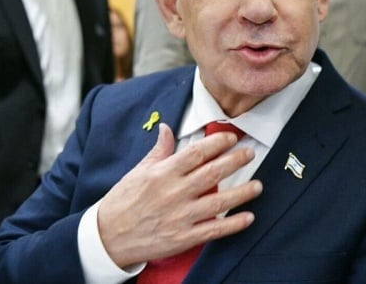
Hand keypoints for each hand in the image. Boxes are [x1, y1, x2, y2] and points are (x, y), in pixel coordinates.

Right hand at [97, 123, 262, 267]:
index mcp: (162, 174)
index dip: (216, 143)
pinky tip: (248, 217)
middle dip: (234, 161)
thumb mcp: (138, 171)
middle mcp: (173, 193)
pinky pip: (213, 230)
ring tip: (258, 185)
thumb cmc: (122, 202)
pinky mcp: (183, 237)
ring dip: (241, 193)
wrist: (107, 237)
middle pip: (212, 173)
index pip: (195, 153)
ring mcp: (180, 216)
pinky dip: (233, 224)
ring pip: (218, 202)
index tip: (231, 137)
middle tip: (250, 153)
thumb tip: (166, 128)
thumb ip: (158, 150)